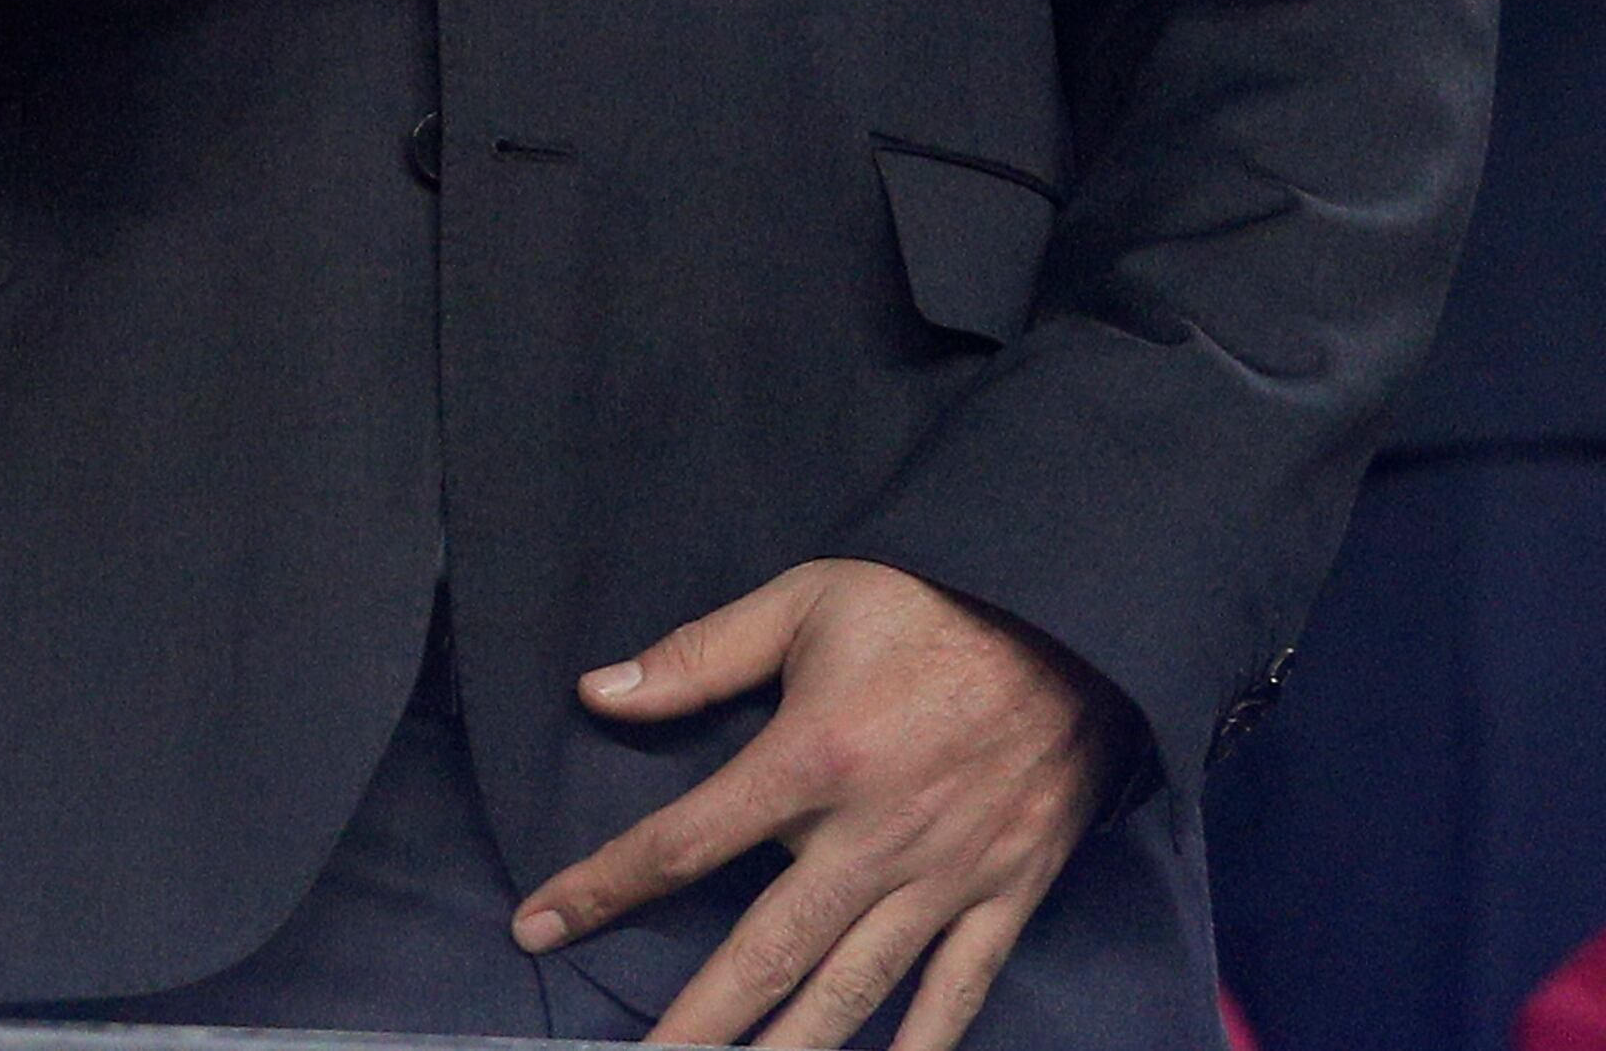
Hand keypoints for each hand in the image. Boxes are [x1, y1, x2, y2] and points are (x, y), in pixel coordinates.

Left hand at [512, 561, 1123, 1050]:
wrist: (1069, 618)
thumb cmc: (927, 603)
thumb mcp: (806, 600)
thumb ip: (701, 655)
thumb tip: (599, 691)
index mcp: (812, 758)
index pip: (685, 841)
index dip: (603, 887)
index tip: (537, 928)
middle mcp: (871, 838)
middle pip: (762, 954)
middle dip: (691, 1027)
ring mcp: (941, 879)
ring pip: (849, 995)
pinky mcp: (1002, 898)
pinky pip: (956, 996)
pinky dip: (919, 1050)